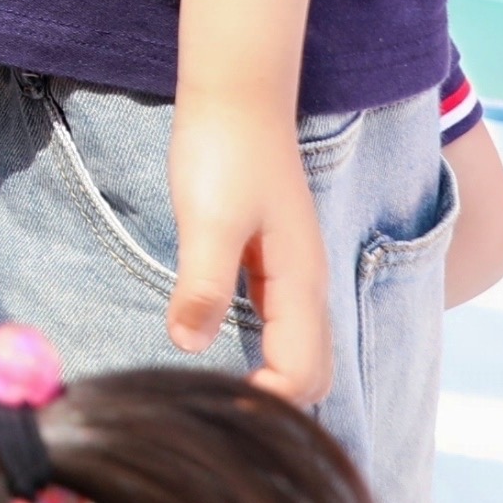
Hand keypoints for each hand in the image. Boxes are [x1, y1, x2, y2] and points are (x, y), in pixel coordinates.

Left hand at [168, 95, 330, 404]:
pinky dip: (264, 346)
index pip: (302, 374)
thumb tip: (189, 346)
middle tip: (215, 407)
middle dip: (277, 401)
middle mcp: (308, 285)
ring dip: (272, 376)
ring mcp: (295, 272)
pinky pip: (282, 321)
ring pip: (301, 347)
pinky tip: (220, 341)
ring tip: (218, 387)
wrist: (237, 96)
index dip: (265, 401)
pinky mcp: (274, 258)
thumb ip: (202, 284)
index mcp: (301, 284)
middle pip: (314, 372)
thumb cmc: (222, 153)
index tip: (213, 404)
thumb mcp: (207, 220)